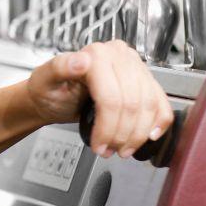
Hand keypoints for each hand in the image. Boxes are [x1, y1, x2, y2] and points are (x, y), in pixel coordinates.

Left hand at [25, 40, 173, 157]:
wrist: (53, 96)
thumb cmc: (48, 89)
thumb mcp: (44, 79)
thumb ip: (58, 68)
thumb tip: (80, 61)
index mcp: (97, 54)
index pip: (111, 97)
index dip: (107, 127)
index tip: (98, 145)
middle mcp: (119, 56)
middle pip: (132, 104)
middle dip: (121, 134)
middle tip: (108, 151)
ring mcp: (135, 67)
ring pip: (149, 106)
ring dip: (138, 134)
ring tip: (122, 149)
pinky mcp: (145, 80)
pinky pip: (160, 102)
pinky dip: (159, 122)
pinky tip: (150, 135)